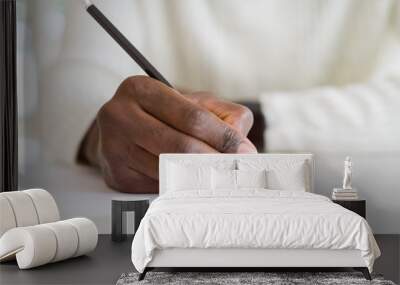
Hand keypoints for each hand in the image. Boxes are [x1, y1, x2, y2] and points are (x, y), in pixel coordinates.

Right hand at [79, 76, 256, 192]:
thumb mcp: (193, 102)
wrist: (122, 130)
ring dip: (200, 176)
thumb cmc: (164, 114)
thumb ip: (224, 115)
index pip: (192, 117)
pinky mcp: (116, 175)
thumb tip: (244, 148)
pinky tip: (190, 181)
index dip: (223, 137)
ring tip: (218, 175)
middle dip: (215, 159)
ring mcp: (114, 147)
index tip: (244, 151)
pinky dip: (180, 186)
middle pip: (181, 146)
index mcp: (140, 89)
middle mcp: (120, 115)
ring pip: (170, 170)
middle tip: (235, 168)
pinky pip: (158, 186)